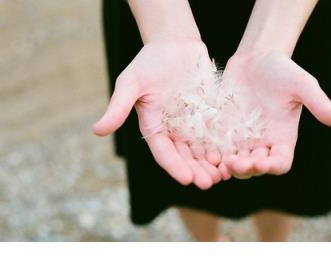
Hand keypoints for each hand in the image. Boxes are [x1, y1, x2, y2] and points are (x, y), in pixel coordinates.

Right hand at [93, 39, 222, 188]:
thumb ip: (118, 107)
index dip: (175, 166)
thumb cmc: (149, 61)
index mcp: (154, 127)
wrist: (175, 44)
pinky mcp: (209, 115)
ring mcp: (193, 124)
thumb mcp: (131, 83)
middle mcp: (174, 130)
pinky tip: (233, 154)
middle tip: (209, 183)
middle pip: (185, 156)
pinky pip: (217, 133)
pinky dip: (224, 146)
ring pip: (202, 149)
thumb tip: (96, 131)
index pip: (164, 153)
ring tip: (224, 174)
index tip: (187, 179)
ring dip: (211, 164)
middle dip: (196, 171)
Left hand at [220, 51, 330, 177]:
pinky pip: (218, 148)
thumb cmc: (283, 70)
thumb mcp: (302, 85)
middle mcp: (262, 142)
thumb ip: (319, 104)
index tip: (262, 162)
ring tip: (219, 162)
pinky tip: (207, 153)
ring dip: (228, 166)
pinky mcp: (224, 130)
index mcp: (282, 138)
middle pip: (254, 167)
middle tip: (235, 163)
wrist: (256, 58)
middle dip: (245, 169)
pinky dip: (213, 154)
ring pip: (234, 162)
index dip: (272, 166)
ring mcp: (241, 138)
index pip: (280, 163)